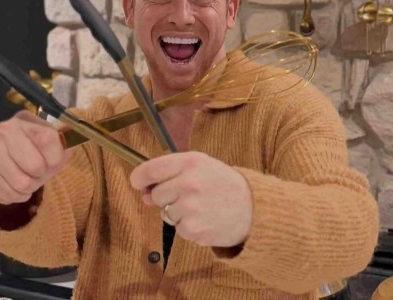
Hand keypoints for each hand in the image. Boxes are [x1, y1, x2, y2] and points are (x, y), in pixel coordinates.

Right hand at [0, 110, 72, 204]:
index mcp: (24, 120)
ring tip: (28, 179)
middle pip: (35, 166)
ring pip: (22, 184)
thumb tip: (69, 147)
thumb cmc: (34, 149)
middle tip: (39, 173)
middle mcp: (3, 131)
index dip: (56, 158)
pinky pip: (9, 195)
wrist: (2, 159)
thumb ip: (64, 144)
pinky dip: (17, 195)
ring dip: (31, 187)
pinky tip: (15, 185)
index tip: (55, 162)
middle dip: (42, 175)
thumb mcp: (52, 141)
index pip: (47, 139)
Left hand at [130, 151, 252, 247]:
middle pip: (155, 194)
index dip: (140, 177)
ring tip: (201, 207)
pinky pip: (177, 228)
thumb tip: (144, 193)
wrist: (255, 209)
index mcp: (190, 162)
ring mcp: (190, 208)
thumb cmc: (225, 184)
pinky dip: (188, 226)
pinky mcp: (192, 229)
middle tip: (188, 195)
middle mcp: (188, 183)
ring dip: (178, 213)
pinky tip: (205, 219)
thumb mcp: (203, 166)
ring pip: (165, 213)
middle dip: (166, 197)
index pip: (151, 169)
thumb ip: (172, 173)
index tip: (138, 182)